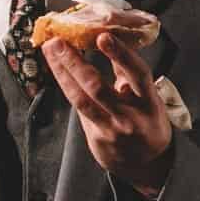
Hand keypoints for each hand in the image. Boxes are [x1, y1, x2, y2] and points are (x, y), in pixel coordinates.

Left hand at [42, 33, 173, 197]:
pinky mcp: (96, 138)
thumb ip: (128, 74)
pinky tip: (57, 69)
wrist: (146, 164)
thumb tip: (109, 41)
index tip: (103, 37)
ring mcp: (110, 129)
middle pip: (98, 87)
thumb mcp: (148, 98)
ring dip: (62, 72)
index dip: (121, 55)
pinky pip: (78, 108)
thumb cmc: (146, 121)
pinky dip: (67, 86)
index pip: (137, 74)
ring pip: (81, 99)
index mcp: (149, 102)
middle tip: (57, 41)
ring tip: (50, 51)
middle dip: (74, 62)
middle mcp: (129, 116)